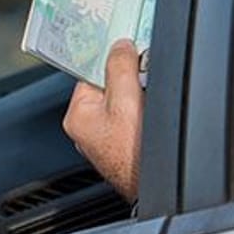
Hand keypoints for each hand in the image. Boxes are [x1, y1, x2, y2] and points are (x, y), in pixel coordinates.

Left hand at [63, 40, 143, 201]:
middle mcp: (88, 128)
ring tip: (151, 101)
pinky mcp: (124, 146)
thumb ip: (121, 68)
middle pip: (110, 86)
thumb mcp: (126, 101)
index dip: (110, 60)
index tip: (125, 47)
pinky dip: (145, 111)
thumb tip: (120, 46)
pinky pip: (134, 117)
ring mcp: (107, 139)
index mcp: (78, 115)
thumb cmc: (136, 156)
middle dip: (129, 79)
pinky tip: (154, 115)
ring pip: (125, 102)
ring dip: (140, 95)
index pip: (91, 72)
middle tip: (145, 78)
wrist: (155, 186)